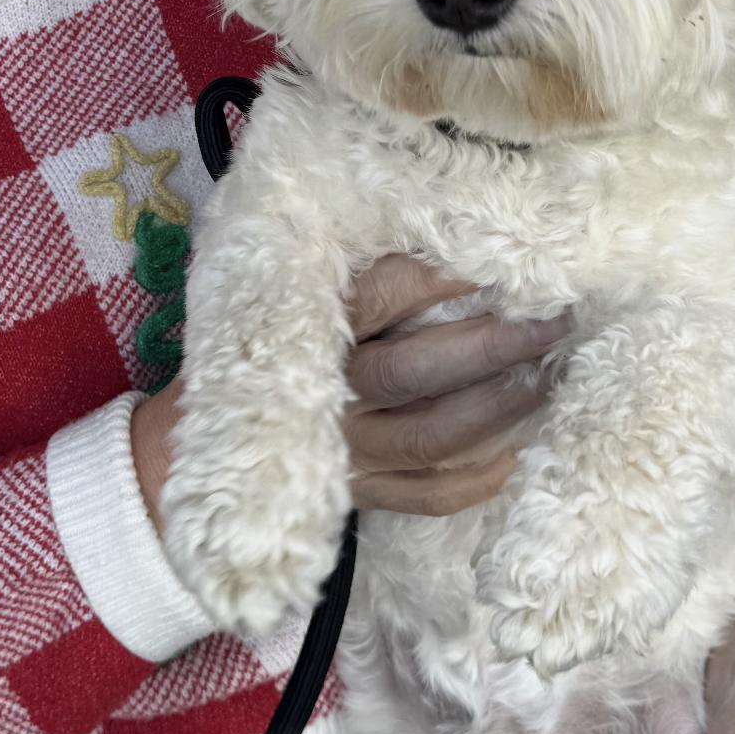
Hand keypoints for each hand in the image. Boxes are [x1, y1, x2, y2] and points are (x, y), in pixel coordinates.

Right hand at [132, 257, 568, 528]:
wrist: (180, 458)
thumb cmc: (250, 359)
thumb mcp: (284, 298)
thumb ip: (353, 273)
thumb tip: (441, 234)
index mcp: (308, 331)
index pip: (381, 297)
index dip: (439, 279)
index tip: (494, 258)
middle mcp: (329, 396)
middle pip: (419, 372)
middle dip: (496, 344)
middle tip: (554, 318)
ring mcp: (346, 454)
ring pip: (434, 436)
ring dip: (499, 406)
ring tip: (545, 374)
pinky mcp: (356, 498)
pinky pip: (424, 498)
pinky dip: (473, 483)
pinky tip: (516, 456)